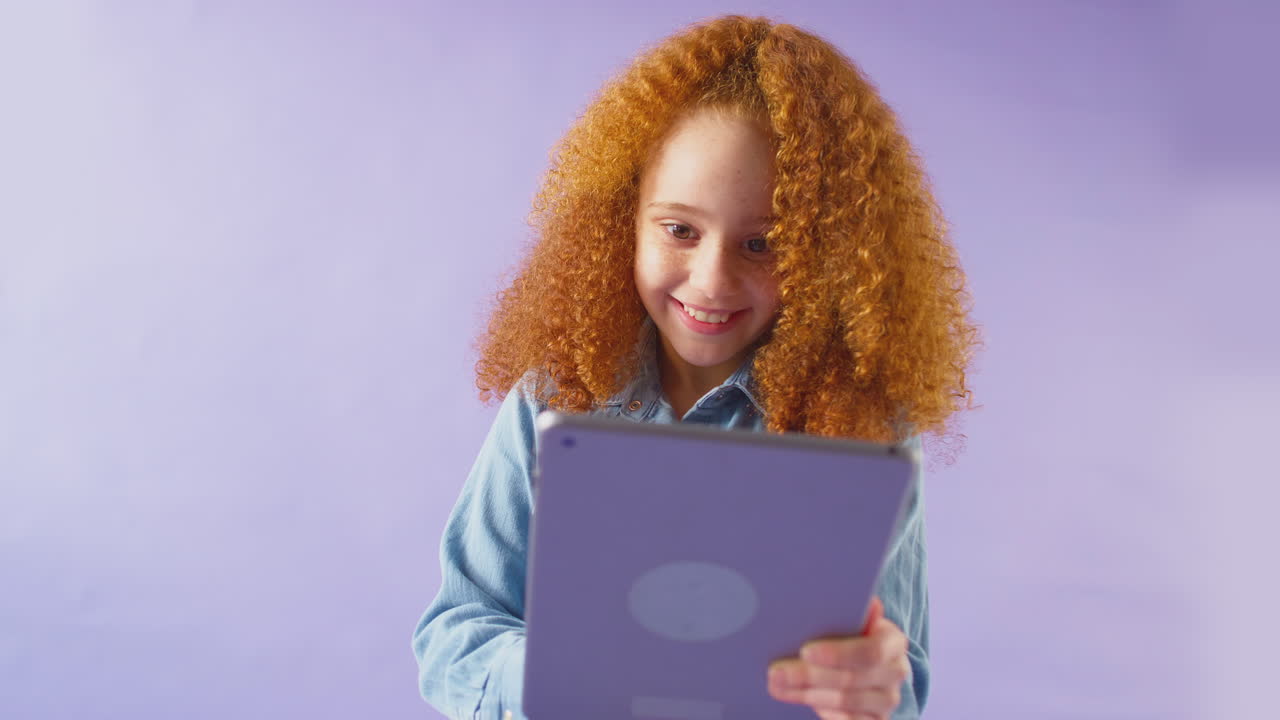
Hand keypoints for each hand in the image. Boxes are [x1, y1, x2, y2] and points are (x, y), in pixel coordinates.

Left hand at [766, 596, 909, 719]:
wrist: (871, 664)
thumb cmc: (853, 634)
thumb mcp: (853, 618)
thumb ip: (849, 609)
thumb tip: (856, 599)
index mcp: (893, 641)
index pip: (871, 651)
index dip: (838, 654)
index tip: (805, 651)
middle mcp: (896, 672)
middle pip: (851, 679)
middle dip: (809, 676)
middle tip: (776, 671)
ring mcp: (887, 700)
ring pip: (844, 702)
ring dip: (806, 693)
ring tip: (777, 684)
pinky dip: (820, 711)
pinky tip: (797, 699)